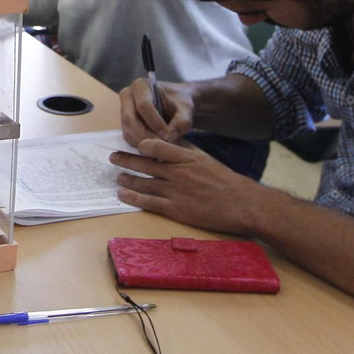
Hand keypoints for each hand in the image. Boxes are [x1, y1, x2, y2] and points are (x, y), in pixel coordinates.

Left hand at [109, 137, 264, 236]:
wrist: (241, 204)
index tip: (133, 143)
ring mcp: (176, 191)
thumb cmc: (224, 181)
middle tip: (112, 156)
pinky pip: (149, 202)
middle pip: (145, 164)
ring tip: (117, 176)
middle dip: (126, 159)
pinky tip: (122, 194)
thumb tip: (165, 143)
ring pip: (144, 182)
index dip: (142, 144)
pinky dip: (133, 197)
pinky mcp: (176, 209)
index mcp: (186, 157)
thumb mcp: (204, 159)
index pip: (157, 145)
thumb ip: (184, 152)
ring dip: (127, 178)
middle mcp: (178, 173)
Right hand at [119, 77, 195, 145]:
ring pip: (128, 130)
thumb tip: (169, 137)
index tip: (168, 135)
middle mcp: (127, 96)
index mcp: (141, 86)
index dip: (155, 122)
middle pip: (129, 119)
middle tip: (161, 146)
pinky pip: (129, 137)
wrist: (176, 102)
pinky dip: (141, 144)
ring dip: (143, 142)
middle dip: (145, 135)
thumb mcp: (186, 109)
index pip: (143, 105)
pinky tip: (155, 146)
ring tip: (160, 147)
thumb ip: (182, 122)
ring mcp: (124, 110)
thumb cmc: (180, 102)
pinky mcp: (125, 123)